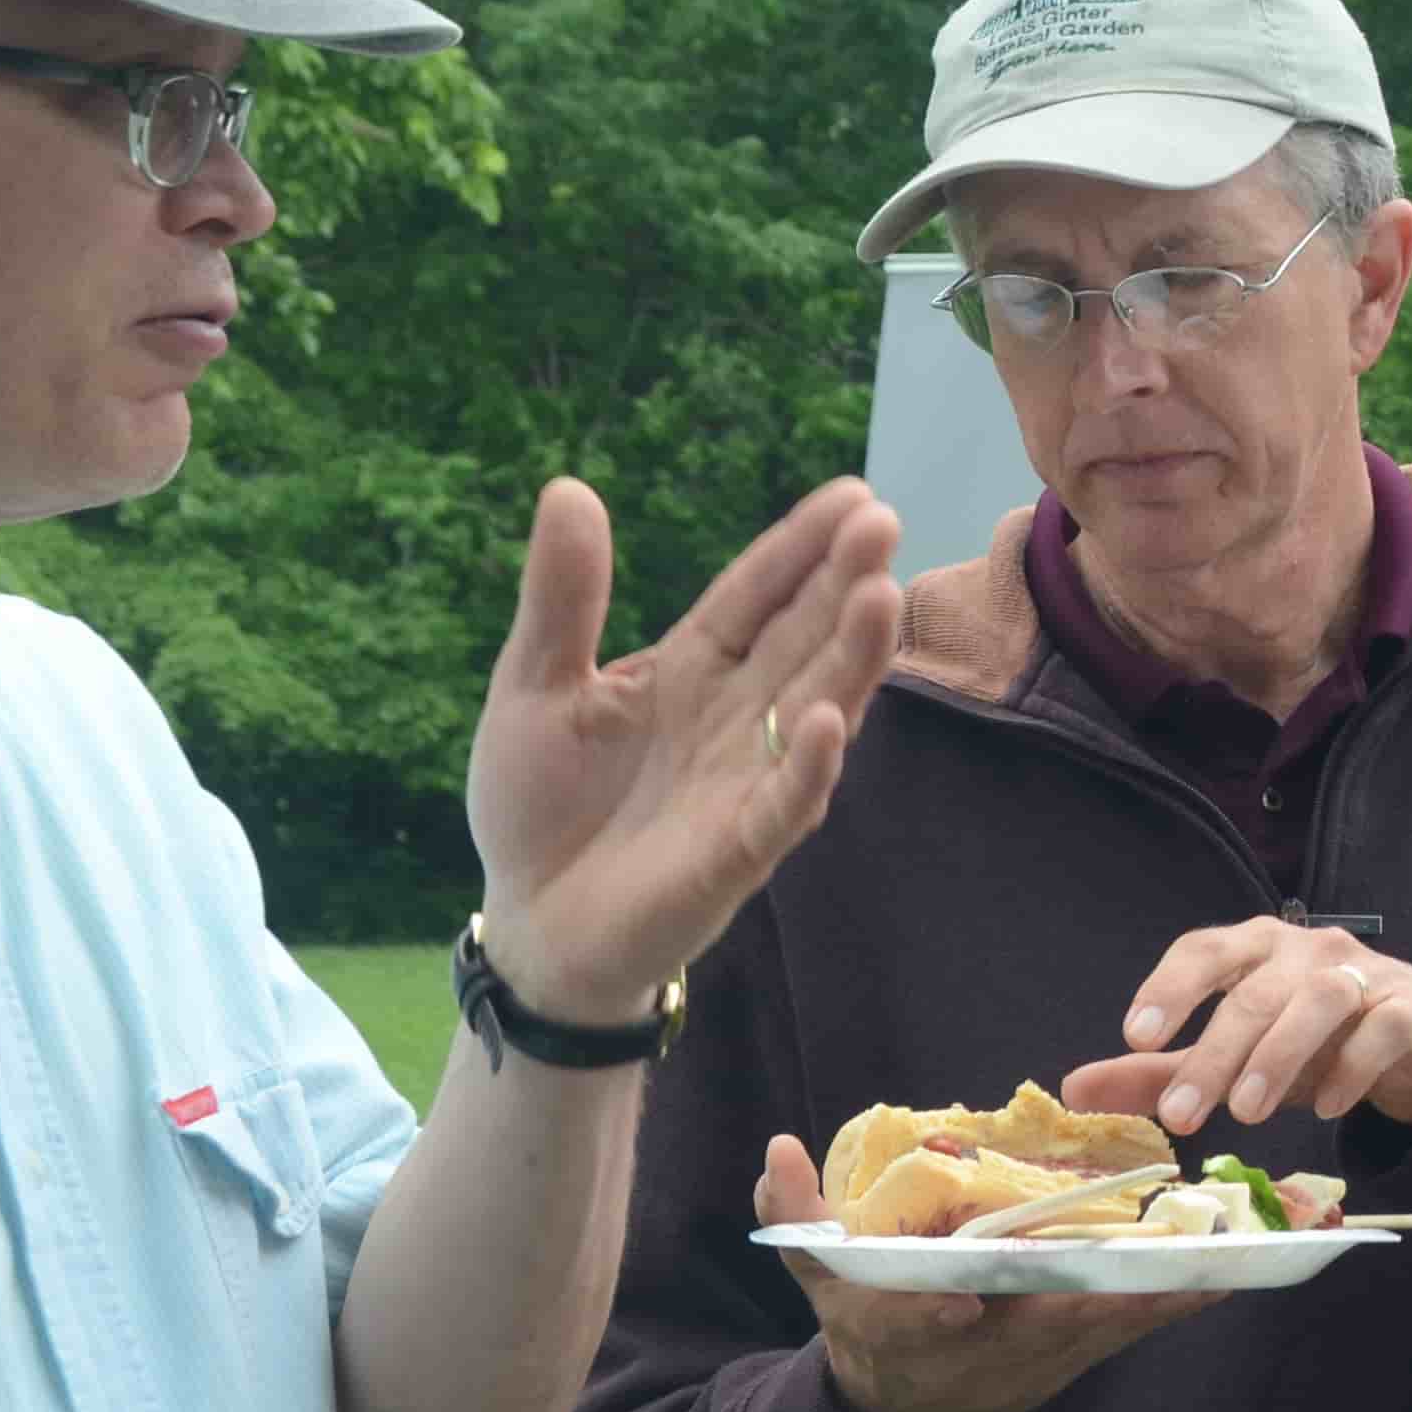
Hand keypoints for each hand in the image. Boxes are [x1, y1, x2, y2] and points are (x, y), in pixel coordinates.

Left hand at [465, 476, 904, 1026]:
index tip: (853, 495)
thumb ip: (562, 598)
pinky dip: (806, 767)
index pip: (757, 596)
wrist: (527, 925)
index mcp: (691, 670)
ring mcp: (745, 783)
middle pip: (801, 640)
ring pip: (814, 710)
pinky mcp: (735, 853)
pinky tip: (825, 721)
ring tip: (881, 597)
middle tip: (884, 523)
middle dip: (844, 584)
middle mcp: (735, 718)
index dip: (800, 547)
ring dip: (851, 659)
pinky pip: (782, 806)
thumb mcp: (533, 686)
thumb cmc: (539, 806)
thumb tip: (569, 487)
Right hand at [752, 1134, 1219, 1411]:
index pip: (910, 1322)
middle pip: (1040, 1328)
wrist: (907, 1406)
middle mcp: (981, 1350)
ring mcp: (1037, 1359)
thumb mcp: (821, 1273)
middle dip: (1096, 1300)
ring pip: (1103, 1327)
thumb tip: (779, 1148)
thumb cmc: (866, 1321)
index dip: (929, 1315)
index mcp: (906, 1327)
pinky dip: (1178, 1299)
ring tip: (1222, 1256)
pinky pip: (1132, 1326)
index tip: (954, 1305)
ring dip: (1162, 1294)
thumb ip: (799, 1216)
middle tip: (1151, 1262)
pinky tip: (1230, 1270)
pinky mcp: (1077, 1356)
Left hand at [1057, 920, 1411, 1134]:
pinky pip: (1380, 1030)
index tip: (1134, 1037)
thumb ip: (1160, 1070)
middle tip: (1182, 1117)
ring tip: (1246, 1114)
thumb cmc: (1314, 1040)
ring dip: (1277, 1057)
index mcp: (1255, 950)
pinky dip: (1351, 1068)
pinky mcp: (1408, 1010)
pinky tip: (1327, 1109)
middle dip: (1214, 1055)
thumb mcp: (1234, 1055)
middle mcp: (1306, 951)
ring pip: (1318, 1001)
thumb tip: (1074, 1089)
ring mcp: (1362, 976)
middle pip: (1254, 992)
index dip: (1169, 988)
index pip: (1205, 951)